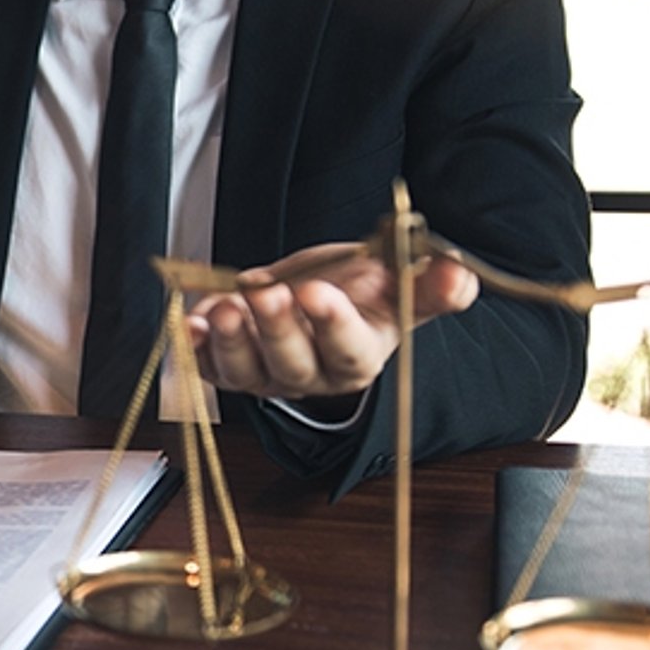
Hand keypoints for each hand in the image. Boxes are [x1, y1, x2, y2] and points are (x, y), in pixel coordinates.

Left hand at [188, 243, 480, 399]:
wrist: (312, 294)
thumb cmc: (357, 290)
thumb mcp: (395, 282)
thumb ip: (427, 283)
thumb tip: (460, 275)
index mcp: (355, 357)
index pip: (347, 352)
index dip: (331, 325)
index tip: (316, 292)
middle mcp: (308, 375)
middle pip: (292, 364)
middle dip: (276, 328)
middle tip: (265, 293)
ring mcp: (263, 374)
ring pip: (244, 371)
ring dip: (231, 341)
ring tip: (226, 307)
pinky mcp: (225, 366)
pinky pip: (205, 366)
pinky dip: (194, 347)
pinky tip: (189, 322)